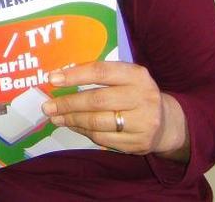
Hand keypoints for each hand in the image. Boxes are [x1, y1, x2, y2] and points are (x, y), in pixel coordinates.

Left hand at [41, 61, 188, 160]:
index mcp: (137, 75)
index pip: (101, 71)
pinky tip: (74, 126)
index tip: (52, 79)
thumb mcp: (125, 78)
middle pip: (96, 100)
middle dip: (68, 103)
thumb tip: (59, 79)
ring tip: (56, 117)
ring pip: (97, 122)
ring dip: (72, 120)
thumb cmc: (135, 94)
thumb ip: (99, 76)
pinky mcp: (139, 142)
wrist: (166, 122)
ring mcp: (143, 122)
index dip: (74, 75)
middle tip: (48, 106)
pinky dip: (84, 132)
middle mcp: (142, 97)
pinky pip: (102, 139)